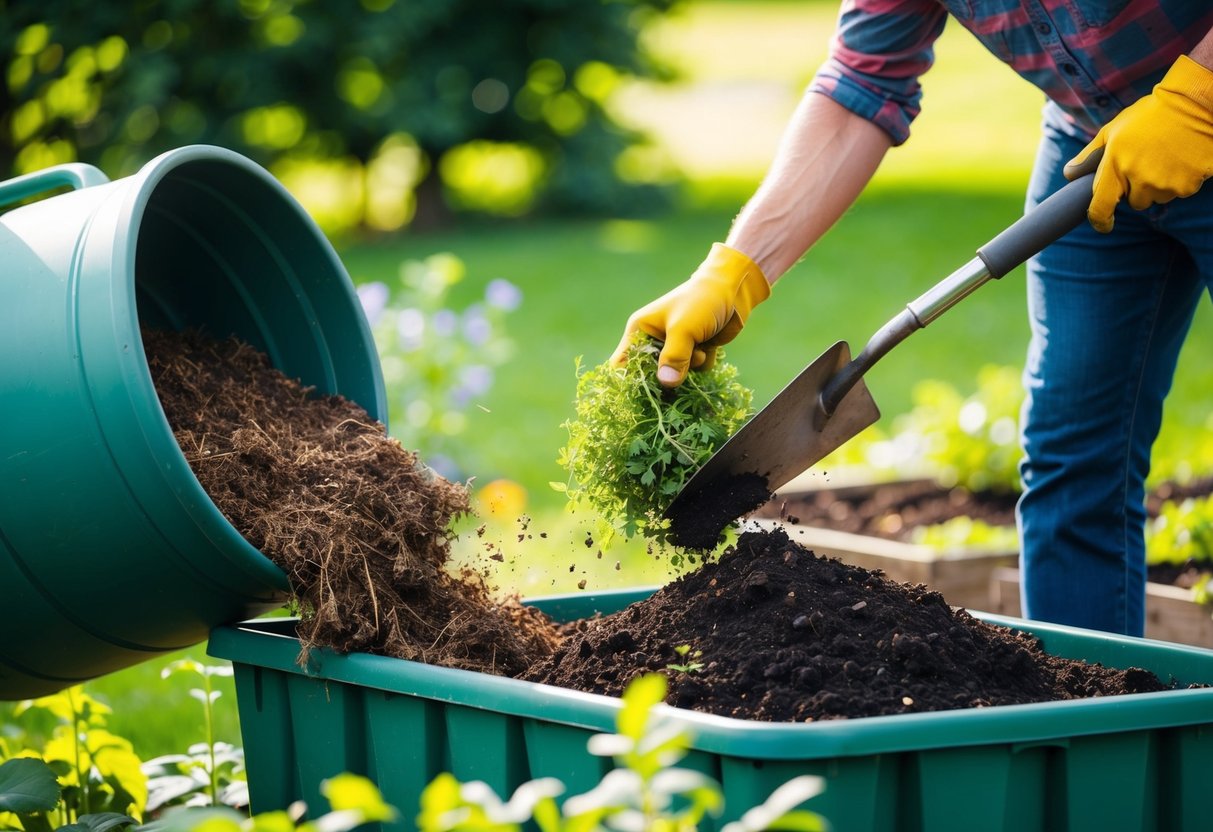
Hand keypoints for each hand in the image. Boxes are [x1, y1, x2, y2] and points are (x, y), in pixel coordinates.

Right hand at [610, 243, 769, 386]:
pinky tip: (710, 347)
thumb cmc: (700, 302)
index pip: (622, 363)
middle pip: (650, 374)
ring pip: (675, 375)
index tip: (644, 392)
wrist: (732, 290)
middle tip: (681, 370)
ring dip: (690, 368)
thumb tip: (666, 383)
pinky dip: (703, 364)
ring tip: (699, 348)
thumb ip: (673, 357)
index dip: (629, 380)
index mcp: (640, 330)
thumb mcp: (683, 328)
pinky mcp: (692, 352)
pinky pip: (694, 372)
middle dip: (667, 375)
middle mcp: (653, 341)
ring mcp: (674, 347)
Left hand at [1064, 55, 1212, 232]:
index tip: (1104, 224)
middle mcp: (1139, 179)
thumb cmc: (1149, 115)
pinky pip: (1180, 192)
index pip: (1101, 207)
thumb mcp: (1112, 130)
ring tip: (1166, 157)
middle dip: (1138, 188)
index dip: (1100, 220)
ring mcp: (1165, 183)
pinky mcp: (1189, 184)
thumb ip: (1090, 156)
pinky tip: (1182, 158)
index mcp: (1116, 166)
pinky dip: (1181, 180)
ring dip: (1160, 185)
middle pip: (1135, 202)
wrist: (1193, 102)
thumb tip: (1069, 173)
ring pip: (1158, 197)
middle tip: (1147, 162)